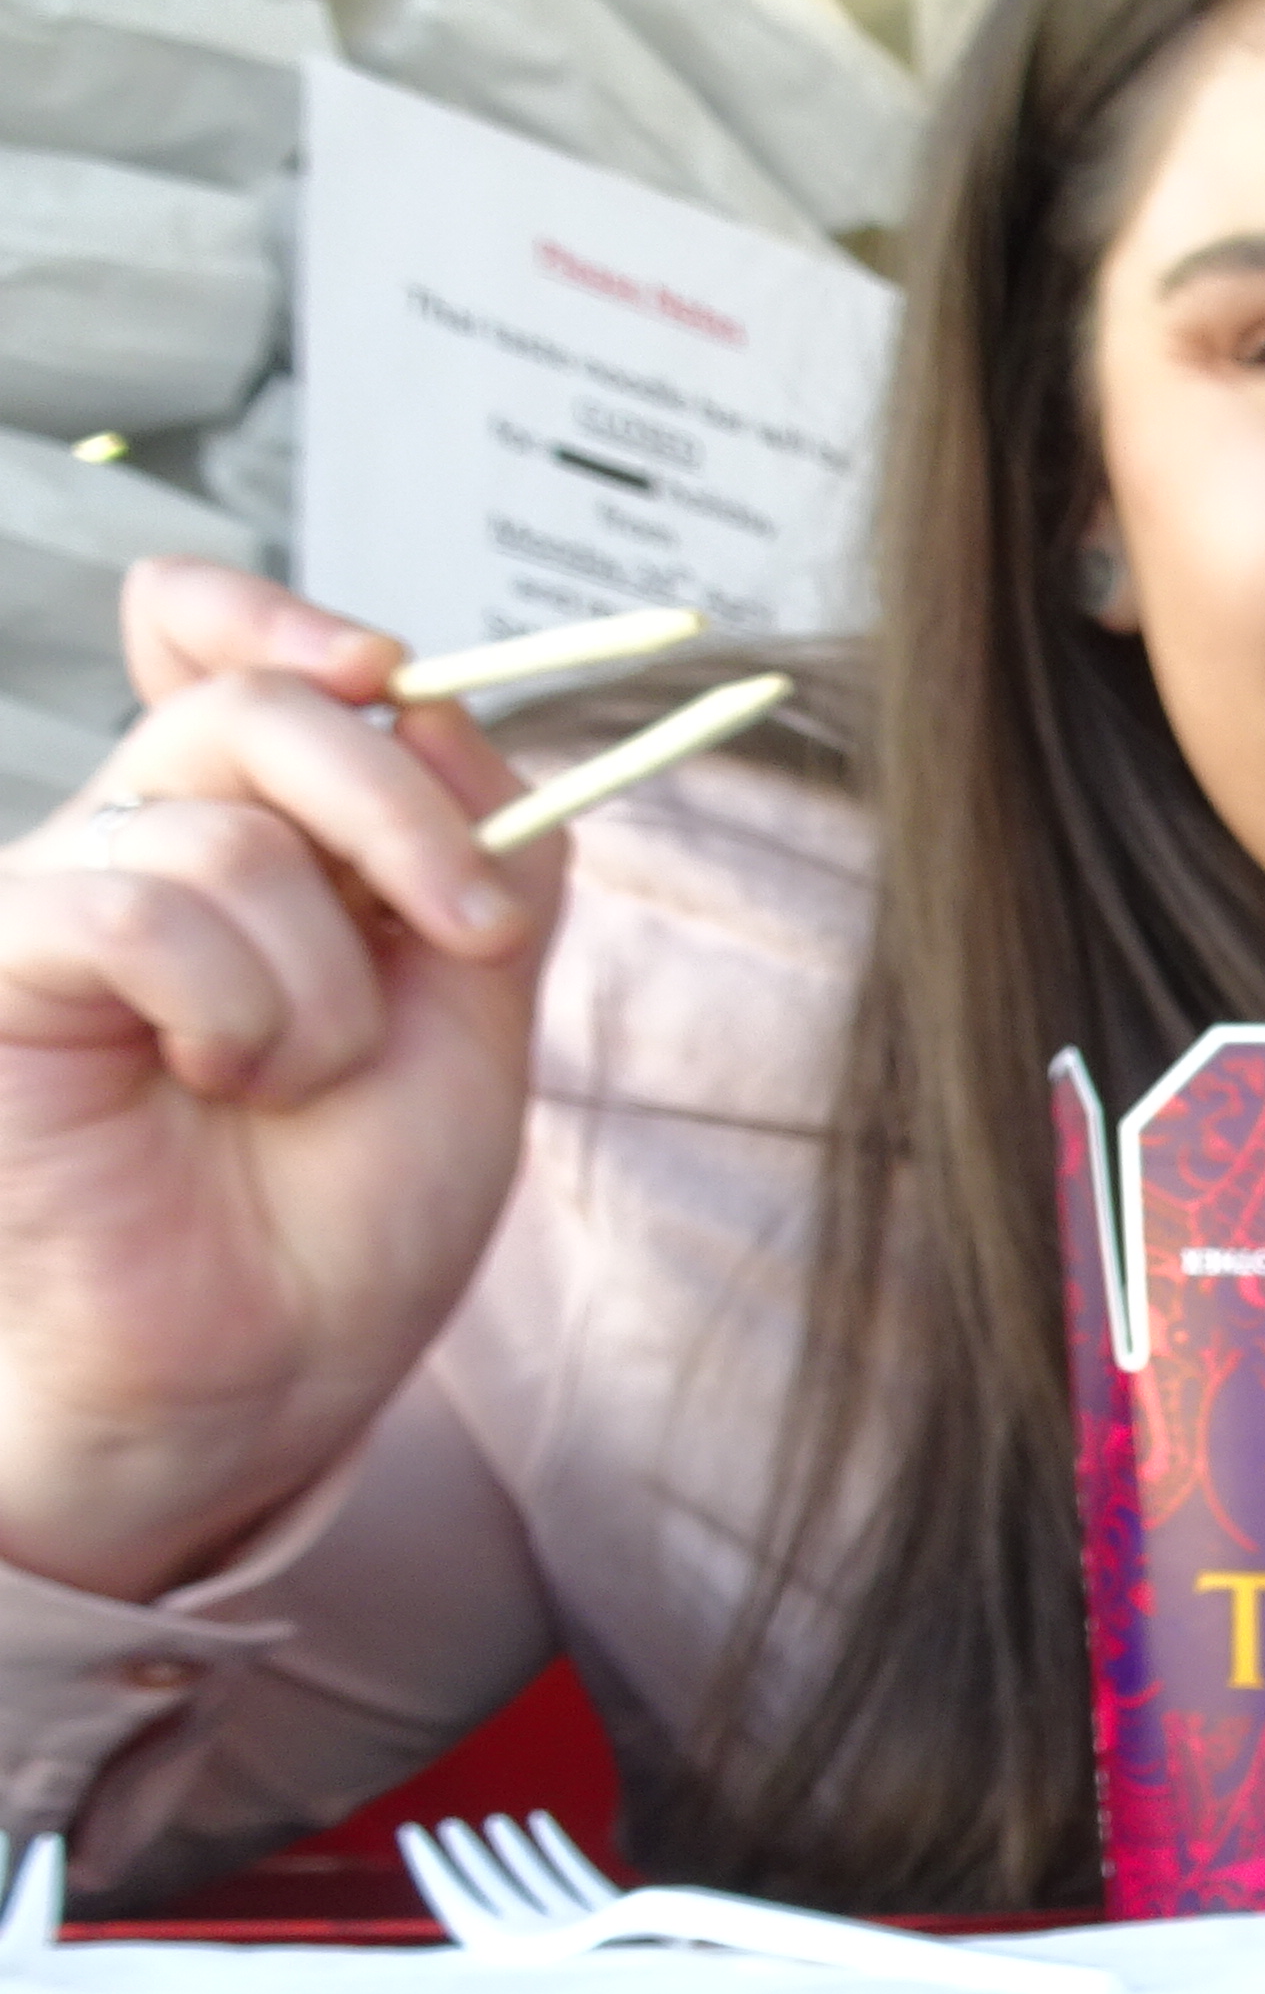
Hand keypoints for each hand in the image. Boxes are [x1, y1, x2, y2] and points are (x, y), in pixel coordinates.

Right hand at [0, 559, 558, 1600]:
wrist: (260, 1377)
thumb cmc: (343, 1221)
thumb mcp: (470, 1018)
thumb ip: (481, 855)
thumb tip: (444, 706)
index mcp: (248, 840)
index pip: (207, 637)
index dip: (284, 616)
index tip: (389, 669)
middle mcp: (135, 844)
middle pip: (265, 710)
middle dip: (405, 814)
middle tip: (475, 939)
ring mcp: (54, 898)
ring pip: (224, 834)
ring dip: (321, 987)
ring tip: (288, 1088)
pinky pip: (134, 906)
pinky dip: (229, 1006)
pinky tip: (214, 1083)